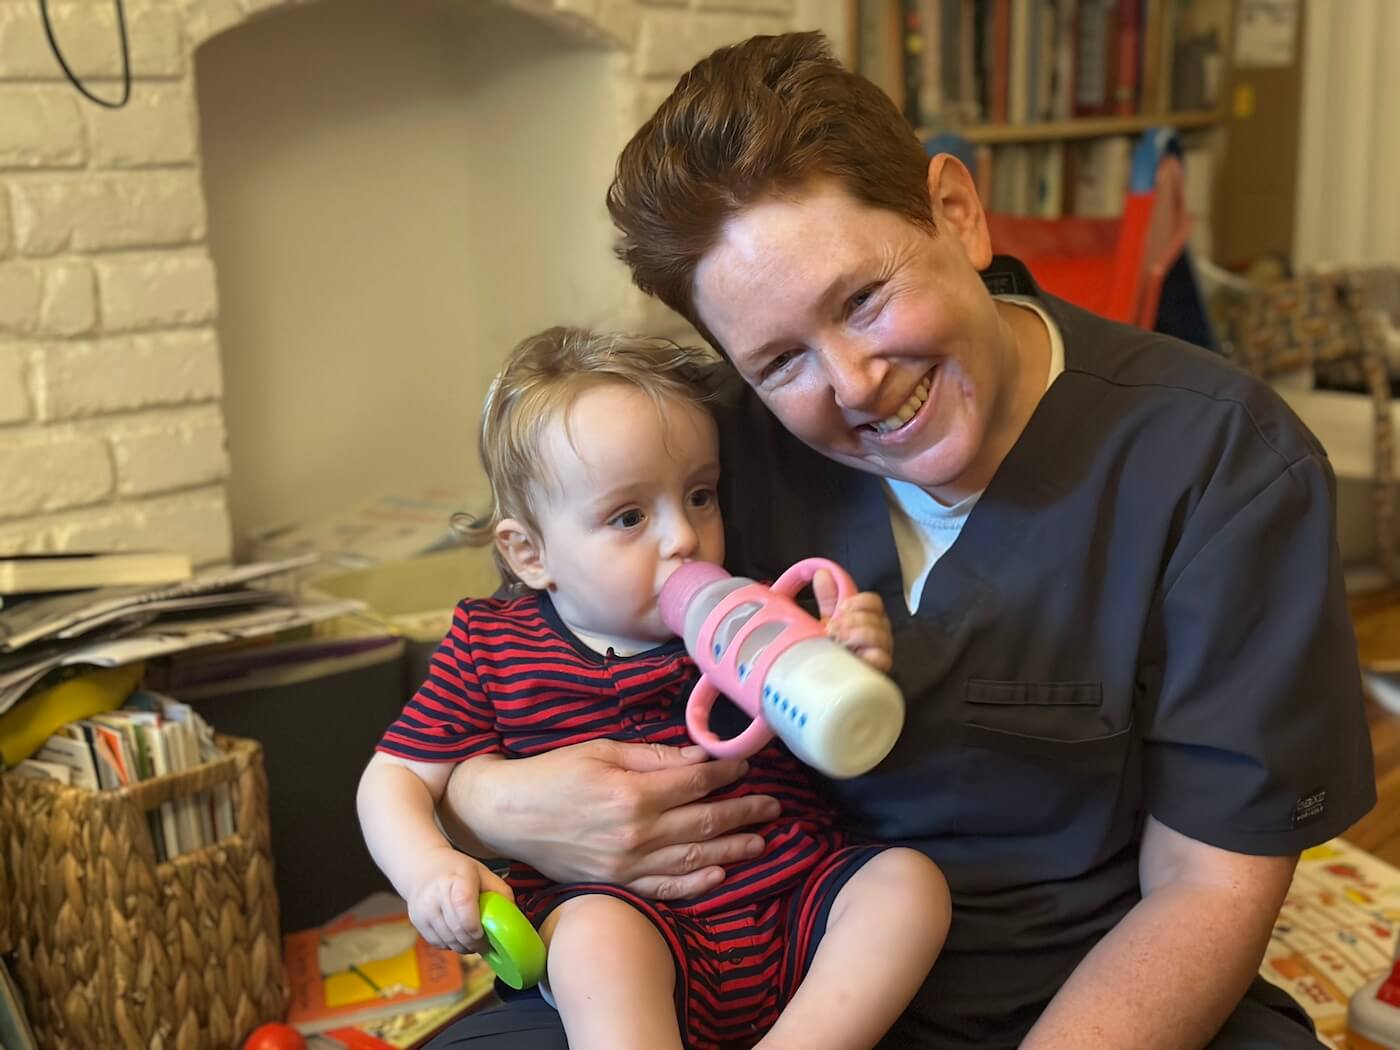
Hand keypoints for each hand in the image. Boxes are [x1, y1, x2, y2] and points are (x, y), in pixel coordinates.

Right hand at [405, 845, 513, 954]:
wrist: (422, 867)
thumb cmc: (457, 870)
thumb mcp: (481, 872)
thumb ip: (499, 891)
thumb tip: (512, 914)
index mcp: (455, 879)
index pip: (463, 905)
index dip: (475, 926)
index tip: (485, 934)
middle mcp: (435, 895)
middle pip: (457, 929)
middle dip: (474, 942)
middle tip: (485, 944)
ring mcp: (423, 910)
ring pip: (448, 940)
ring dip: (464, 946)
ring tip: (473, 941)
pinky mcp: (417, 922)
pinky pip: (438, 943)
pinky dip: (451, 945)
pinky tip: (458, 937)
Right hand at [449, 739, 780, 899]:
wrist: (506, 814)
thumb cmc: (552, 774)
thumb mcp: (601, 750)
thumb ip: (653, 756)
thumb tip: (700, 757)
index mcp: (633, 794)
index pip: (697, 784)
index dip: (728, 775)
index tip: (747, 768)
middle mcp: (636, 834)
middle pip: (705, 824)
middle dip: (744, 813)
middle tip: (774, 807)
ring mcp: (627, 865)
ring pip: (694, 860)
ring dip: (733, 851)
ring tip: (761, 842)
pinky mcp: (617, 883)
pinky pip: (665, 889)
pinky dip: (696, 885)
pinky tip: (721, 876)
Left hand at [814, 571, 893, 672]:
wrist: (832, 675)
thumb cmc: (834, 646)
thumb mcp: (830, 620)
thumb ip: (828, 598)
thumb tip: (822, 573)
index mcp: (869, 618)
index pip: (875, 603)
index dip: (860, 602)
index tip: (843, 607)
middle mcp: (879, 634)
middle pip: (879, 619)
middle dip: (854, 620)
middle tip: (833, 627)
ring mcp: (881, 652)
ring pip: (881, 637)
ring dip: (858, 634)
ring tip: (839, 639)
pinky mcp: (878, 671)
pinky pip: (883, 660)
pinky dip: (869, 655)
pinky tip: (854, 654)